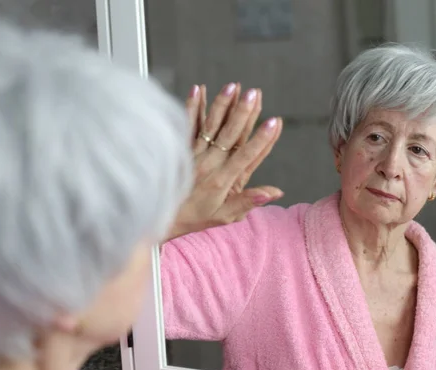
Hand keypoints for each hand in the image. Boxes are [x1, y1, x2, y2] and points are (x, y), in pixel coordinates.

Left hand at [166, 82, 282, 240]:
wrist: (160, 216)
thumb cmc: (195, 217)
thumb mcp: (224, 216)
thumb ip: (248, 201)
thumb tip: (275, 192)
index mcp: (222, 181)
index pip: (247, 156)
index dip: (262, 139)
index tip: (274, 122)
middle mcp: (209, 165)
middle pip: (230, 135)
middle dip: (244, 112)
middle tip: (255, 93)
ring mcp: (194, 155)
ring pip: (211, 126)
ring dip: (223, 105)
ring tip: (233, 86)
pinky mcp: (181, 149)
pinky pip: (187, 125)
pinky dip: (192, 107)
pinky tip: (198, 89)